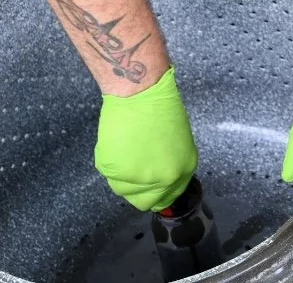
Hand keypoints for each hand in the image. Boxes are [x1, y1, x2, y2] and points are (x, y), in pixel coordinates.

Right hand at [94, 67, 197, 210]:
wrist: (141, 91)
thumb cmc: (160, 108)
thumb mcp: (178, 142)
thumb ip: (169, 164)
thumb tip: (158, 179)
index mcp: (183, 170)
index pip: (167, 197)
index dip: (155, 192)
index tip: (147, 187)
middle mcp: (164, 179)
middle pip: (144, 201)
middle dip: (137, 188)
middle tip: (132, 168)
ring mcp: (139, 178)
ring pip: (122, 189)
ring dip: (121, 173)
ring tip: (126, 147)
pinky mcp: (116, 171)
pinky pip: (108, 174)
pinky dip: (109, 160)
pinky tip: (117, 141)